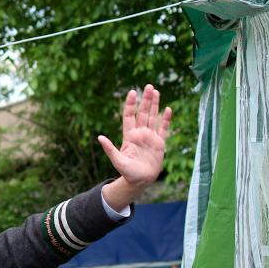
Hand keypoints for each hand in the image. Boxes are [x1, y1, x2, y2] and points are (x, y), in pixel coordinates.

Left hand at [99, 84, 171, 209]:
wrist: (140, 181)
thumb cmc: (128, 172)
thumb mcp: (118, 161)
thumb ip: (110, 149)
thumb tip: (99, 137)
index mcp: (129, 136)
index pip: (130, 116)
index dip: (131, 104)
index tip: (132, 92)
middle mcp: (140, 134)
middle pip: (143, 113)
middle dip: (145, 100)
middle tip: (148, 86)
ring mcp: (150, 137)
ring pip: (153, 117)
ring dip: (155, 105)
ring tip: (156, 91)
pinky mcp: (160, 143)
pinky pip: (163, 129)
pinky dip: (166, 119)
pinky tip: (168, 109)